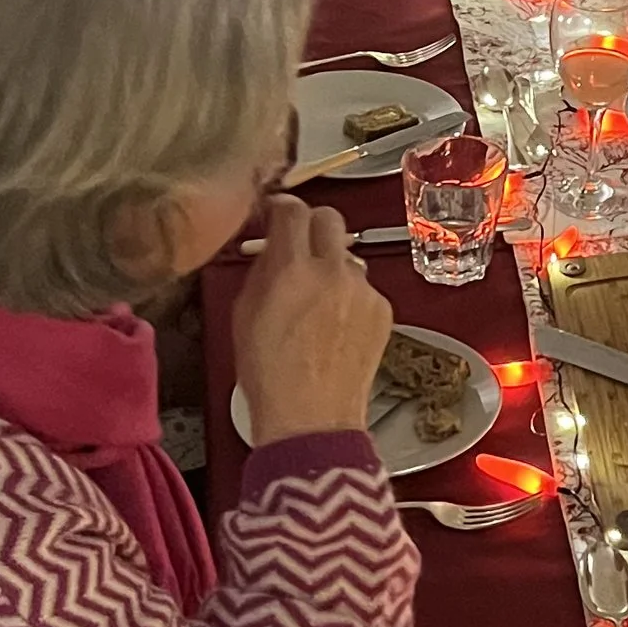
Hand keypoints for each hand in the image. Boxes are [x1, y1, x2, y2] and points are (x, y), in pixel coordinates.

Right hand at [232, 195, 392, 442]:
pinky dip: (351, 297)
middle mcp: (332, 271)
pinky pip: (365, 287)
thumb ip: (261, 271)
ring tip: (317, 302)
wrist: (311, 419)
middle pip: (329, 218)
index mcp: (291, 269)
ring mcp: (363, 290)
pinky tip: (336, 325)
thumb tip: (272, 247)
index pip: (292, 209)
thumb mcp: (244, 315)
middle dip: (312, 226)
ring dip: (332, 266)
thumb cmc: (269, 374)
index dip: (281, 207)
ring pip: (348, 256)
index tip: (276, 213)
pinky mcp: (384, 309)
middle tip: (300, 247)